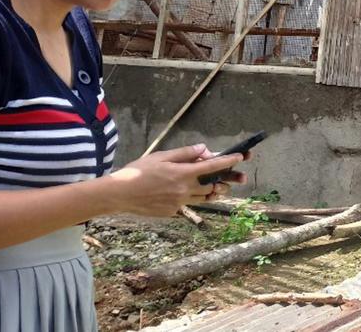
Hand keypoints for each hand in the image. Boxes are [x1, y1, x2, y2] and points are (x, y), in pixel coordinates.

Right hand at [106, 144, 245, 216]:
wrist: (119, 194)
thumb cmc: (138, 171)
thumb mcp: (161, 156)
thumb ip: (184, 153)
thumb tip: (204, 149)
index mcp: (183, 173)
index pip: (212, 166)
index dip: (228, 161)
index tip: (241, 157)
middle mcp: (184, 190)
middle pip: (212, 185)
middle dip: (226, 180)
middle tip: (236, 178)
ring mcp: (179, 203)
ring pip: (203, 197)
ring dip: (212, 191)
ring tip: (219, 187)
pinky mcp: (172, 212)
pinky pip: (188, 204)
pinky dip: (192, 198)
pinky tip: (187, 193)